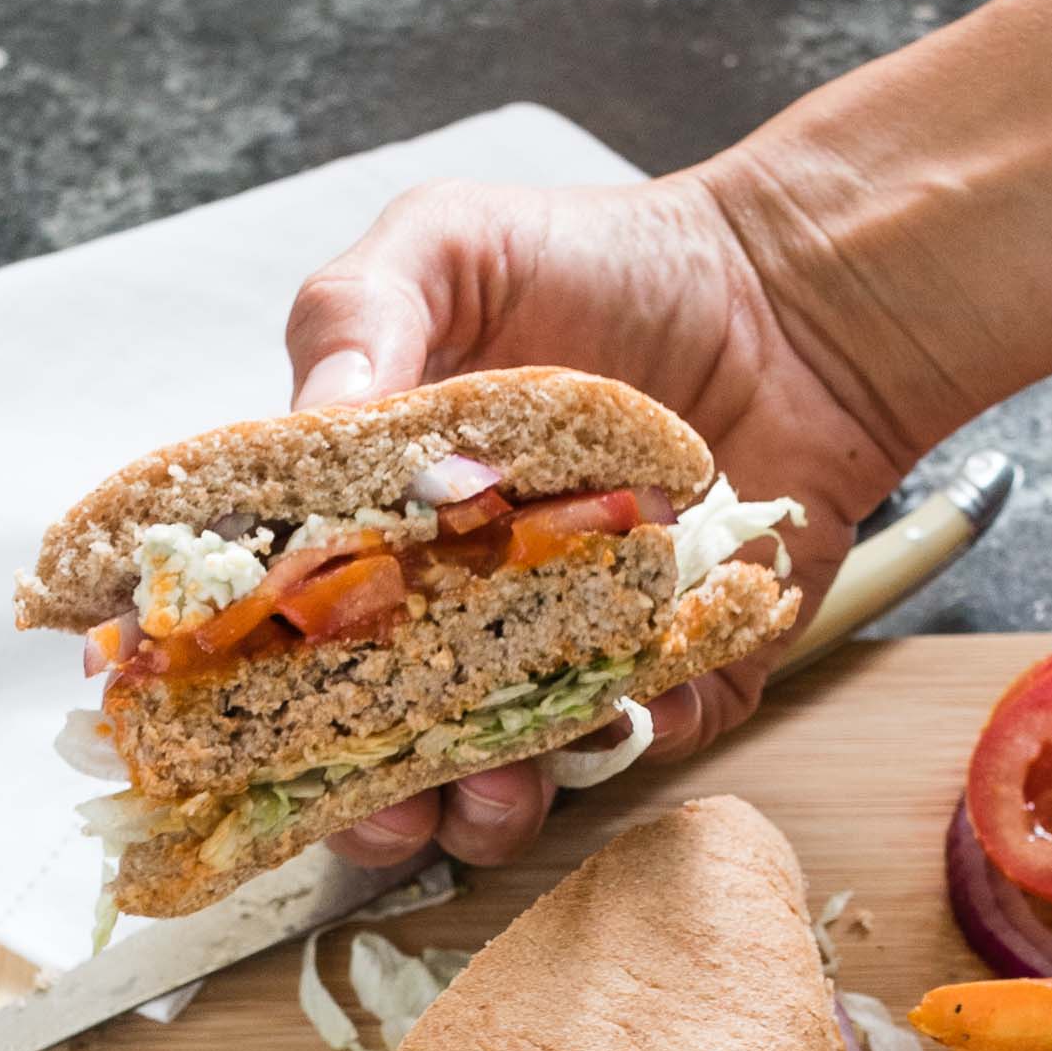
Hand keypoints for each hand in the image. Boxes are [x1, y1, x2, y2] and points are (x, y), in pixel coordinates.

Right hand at [286, 170, 909, 869]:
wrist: (786, 293)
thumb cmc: (608, 263)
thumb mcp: (451, 247)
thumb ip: (358, 315)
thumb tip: (320, 422)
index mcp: (391, 530)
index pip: (305, 638)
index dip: (274, 699)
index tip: (264, 734)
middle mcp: (473, 606)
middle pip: (399, 739)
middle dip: (381, 794)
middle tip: (387, 803)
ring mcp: (577, 649)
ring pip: (516, 770)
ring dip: (492, 802)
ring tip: (495, 784)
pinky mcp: (682, 673)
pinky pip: (651, 735)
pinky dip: (638, 736)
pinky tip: (636, 704)